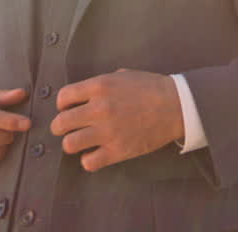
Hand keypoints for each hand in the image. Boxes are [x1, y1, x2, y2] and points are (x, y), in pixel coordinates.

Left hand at [49, 69, 184, 171]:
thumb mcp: (123, 75)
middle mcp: (99, 109)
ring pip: (69, 144)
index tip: (68, 108)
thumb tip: (85, 93)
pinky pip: (88, 162)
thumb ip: (101, 83)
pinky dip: (88, 160)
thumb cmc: (151, 88)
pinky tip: (95, 154)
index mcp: (99, 87)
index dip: (62, 104)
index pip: (63, 97)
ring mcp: (107, 132)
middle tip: (69, 128)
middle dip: (61, 126)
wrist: (177, 106)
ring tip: (80, 142)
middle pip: (60, 123)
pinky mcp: (118, 151)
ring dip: (72, 144)